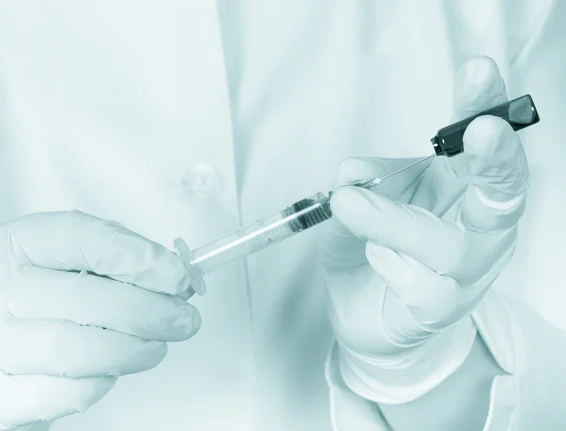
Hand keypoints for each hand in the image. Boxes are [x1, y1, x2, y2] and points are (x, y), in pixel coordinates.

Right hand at [0, 211, 199, 429]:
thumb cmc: (32, 288)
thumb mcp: (63, 256)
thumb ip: (117, 258)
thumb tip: (174, 279)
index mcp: (16, 244)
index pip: (80, 239)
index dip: (137, 257)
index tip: (177, 274)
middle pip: (84, 299)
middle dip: (150, 310)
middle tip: (184, 318)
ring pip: (76, 349)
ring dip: (134, 349)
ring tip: (158, 343)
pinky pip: (62, 394)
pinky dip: (101, 381)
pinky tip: (114, 367)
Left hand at [321, 56, 528, 402]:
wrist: (365, 312)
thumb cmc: (374, 247)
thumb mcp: (364, 201)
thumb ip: (367, 181)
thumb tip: (354, 173)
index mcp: (463, 190)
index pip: (483, 145)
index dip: (484, 108)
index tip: (478, 75)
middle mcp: (478, 230)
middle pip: (503, 194)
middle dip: (494, 159)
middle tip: (481, 130)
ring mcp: (466, 274)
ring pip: (450, 246)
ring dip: (396, 221)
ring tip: (350, 206)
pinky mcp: (441, 310)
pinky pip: (419, 286)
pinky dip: (385, 265)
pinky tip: (370, 260)